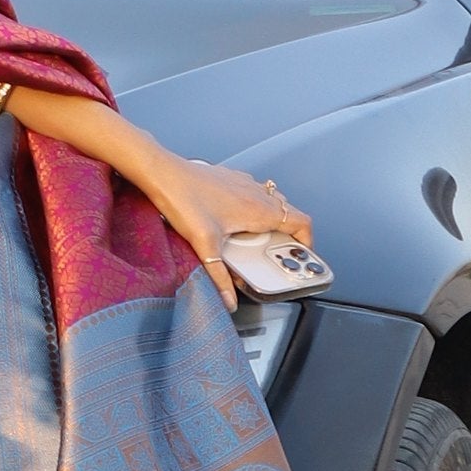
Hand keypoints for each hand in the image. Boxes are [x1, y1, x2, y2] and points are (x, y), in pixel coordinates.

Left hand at [118, 146, 310, 308]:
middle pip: (288, 214)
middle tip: (276, 254)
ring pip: (271, 202)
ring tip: (255, 241)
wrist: (163, 172)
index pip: (301, 222)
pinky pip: (252, 194)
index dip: (307, 240)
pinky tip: (233, 222)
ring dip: (271, 220)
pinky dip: (253, 208)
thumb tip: (228, 299)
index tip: (301, 255)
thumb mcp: (205, 245)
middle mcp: (257, 193)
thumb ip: (220, 277)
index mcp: (260, 209)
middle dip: (288, 235)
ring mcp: (244, 183)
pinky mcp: (230, 178)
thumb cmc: (184, 199)